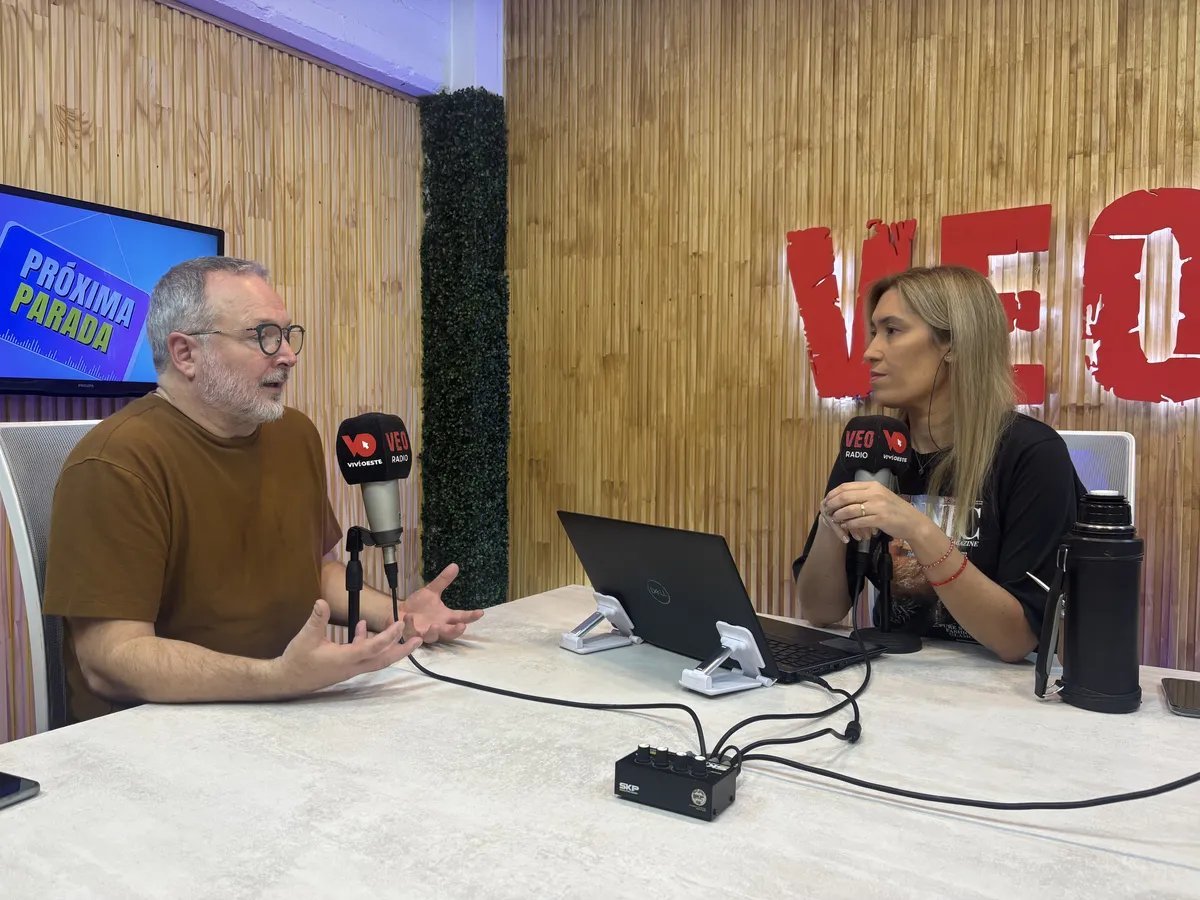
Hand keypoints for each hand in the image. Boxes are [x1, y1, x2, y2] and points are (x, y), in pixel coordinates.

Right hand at [274, 599, 421, 694]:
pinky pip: (362, 654)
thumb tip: (321, 602)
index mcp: (345, 659)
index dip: (388, 636)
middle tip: (417, 639)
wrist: (287, 680)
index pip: (373, 647)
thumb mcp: (305, 637)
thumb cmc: (297, 660)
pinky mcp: (345, 665)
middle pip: (383, 659)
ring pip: (375, 658)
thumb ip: (316, 619)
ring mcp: (350, 667)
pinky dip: (366, 641)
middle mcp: (352, 665)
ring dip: (388, 645)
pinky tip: (360, 626)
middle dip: (402, 650)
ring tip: (397, 629)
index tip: (399, 624)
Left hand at [402, 563, 484, 642]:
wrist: (399, 612)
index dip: (471, 616)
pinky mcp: (412, 636)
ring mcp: (425, 633)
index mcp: (445, 617)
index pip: (461, 617)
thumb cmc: (418, 605)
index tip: (480, 612)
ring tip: (436, 625)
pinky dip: (410, 625)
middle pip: (450, 633)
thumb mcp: (431, 592)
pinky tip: (409, 616)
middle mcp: (438, 627)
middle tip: (462, 626)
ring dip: (435, 632)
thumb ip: (443, 581)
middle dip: (456, 631)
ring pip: (433, 637)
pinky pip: (412, 633)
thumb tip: (455, 565)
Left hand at [821, 480, 928, 545]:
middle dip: (832, 504)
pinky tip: (845, 527)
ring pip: (850, 509)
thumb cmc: (894, 510)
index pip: (846, 486)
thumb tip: (841, 497)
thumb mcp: (880, 496)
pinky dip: (849, 525)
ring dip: (839, 516)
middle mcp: (875, 493)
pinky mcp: (880, 519)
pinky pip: (858, 521)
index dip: (833, 494)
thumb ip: (864, 494)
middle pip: (845, 496)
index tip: (826, 500)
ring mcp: (878, 506)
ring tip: (835, 519)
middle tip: (827, 511)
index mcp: (873, 485)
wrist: (913, 522)